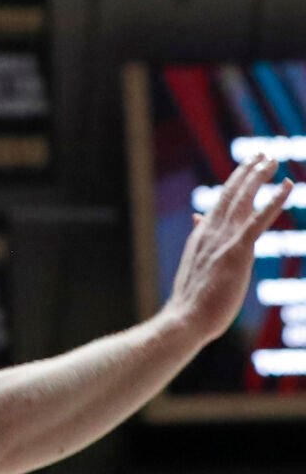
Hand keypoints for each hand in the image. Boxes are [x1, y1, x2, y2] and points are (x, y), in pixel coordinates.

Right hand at [166, 155, 293, 343]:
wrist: (186, 318)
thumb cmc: (192, 299)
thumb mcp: (195, 263)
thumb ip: (200, 238)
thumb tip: (199, 216)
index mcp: (203, 235)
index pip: (221, 202)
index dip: (236, 182)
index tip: (248, 167)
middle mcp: (211, 232)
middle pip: (232, 194)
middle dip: (247, 172)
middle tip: (263, 154)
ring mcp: (223, 241)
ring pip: (243, 200)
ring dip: (258, 178)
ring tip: (271, 160)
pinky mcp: (237, 252)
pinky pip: (258, 221)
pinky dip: (274, 201)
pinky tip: (288, 186)